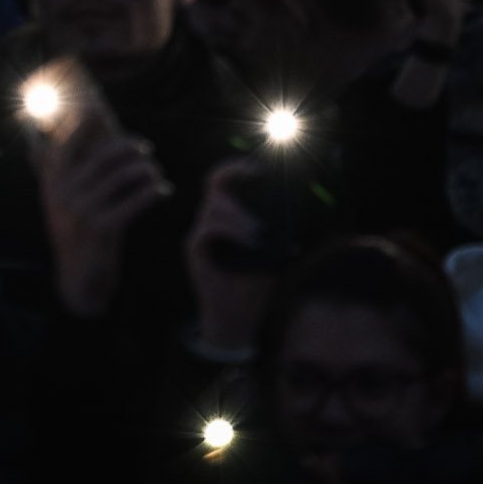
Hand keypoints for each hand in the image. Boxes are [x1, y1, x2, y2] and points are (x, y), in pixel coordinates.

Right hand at [37, 120, 169, 318]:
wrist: (77, 276)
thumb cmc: (71, 230)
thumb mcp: (54, 200)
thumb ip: (47, 169)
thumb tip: (34, 138)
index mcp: (52, 181)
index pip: (69, 140)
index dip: (84, 120)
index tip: (97, 103)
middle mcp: (63, 192)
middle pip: (106, 154)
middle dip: (130, 146)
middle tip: (145, 148)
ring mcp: (82, 210)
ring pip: (125, 175)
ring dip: (146, 169)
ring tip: (154, 172)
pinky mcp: (102, 228)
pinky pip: (135, 200)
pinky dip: (153, 191)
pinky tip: (163, 190)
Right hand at [183, 161, 276, 353]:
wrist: (236, 315)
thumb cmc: (253, 283)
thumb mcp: (269, 252)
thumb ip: (272, 230)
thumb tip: (288, 209)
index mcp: (227, 216)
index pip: (221, 180)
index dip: (234, 168)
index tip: (257, 168)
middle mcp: (211, 220)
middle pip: (214, 185)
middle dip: (234, 178)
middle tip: (257, 183)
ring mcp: (200, 233)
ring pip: (213, 207)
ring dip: (239, 216)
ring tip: (257, 233)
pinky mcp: (194, 248)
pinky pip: (208, 228)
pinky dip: (230, 231)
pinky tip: (248, 241)